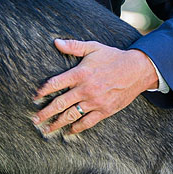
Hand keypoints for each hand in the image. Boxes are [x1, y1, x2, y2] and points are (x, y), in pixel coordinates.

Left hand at [32, 39, 158, 133]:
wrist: (137, 70)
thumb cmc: (113, 57)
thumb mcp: (93, 48)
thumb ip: (73, 46)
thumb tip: (56, 42)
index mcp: (80, 73)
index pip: (56, 84)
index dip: (43, 91)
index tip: (34, 97)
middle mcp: (86, 89)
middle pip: (60, 104)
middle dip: (45, 113)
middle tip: (34, 120)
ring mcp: (95, 102)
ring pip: (71, 115)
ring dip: (57, 123)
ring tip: (46, 129)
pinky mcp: (104, 111)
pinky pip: (87, 122)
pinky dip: (77, 128)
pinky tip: (68, 131)